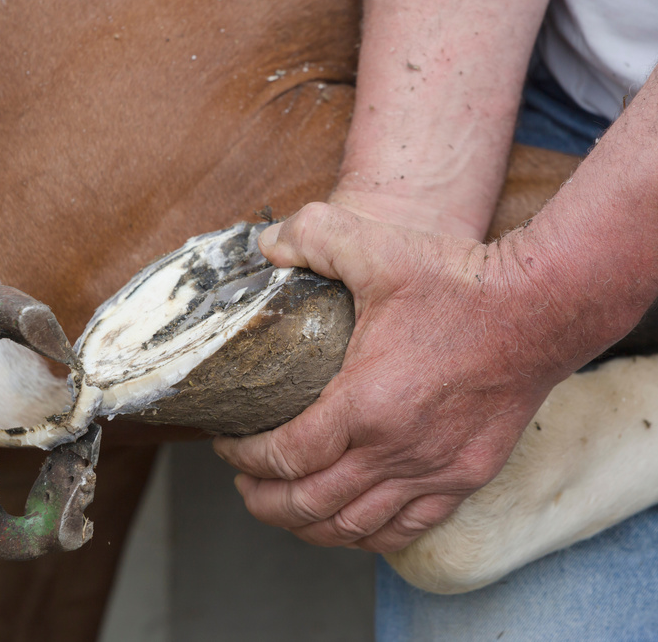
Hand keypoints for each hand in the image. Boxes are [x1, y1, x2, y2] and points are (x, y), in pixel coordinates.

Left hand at [213, 202, 571, 552]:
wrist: (542, 309)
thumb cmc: (459, 282)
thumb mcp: (376, 246)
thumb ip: (311, 235)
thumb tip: (264, 243)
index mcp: (365, 403)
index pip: (284, 454)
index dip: (244, 456)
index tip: (228, 444)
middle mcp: (396, 451)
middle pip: (308, 504)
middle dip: (264, 499)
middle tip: (243, 484)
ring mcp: (433, 472)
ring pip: (353, 527)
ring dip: (307, 525)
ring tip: (282, 506)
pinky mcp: (464, 478)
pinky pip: (405, 529)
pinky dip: (364, 534)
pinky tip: (346, 522)